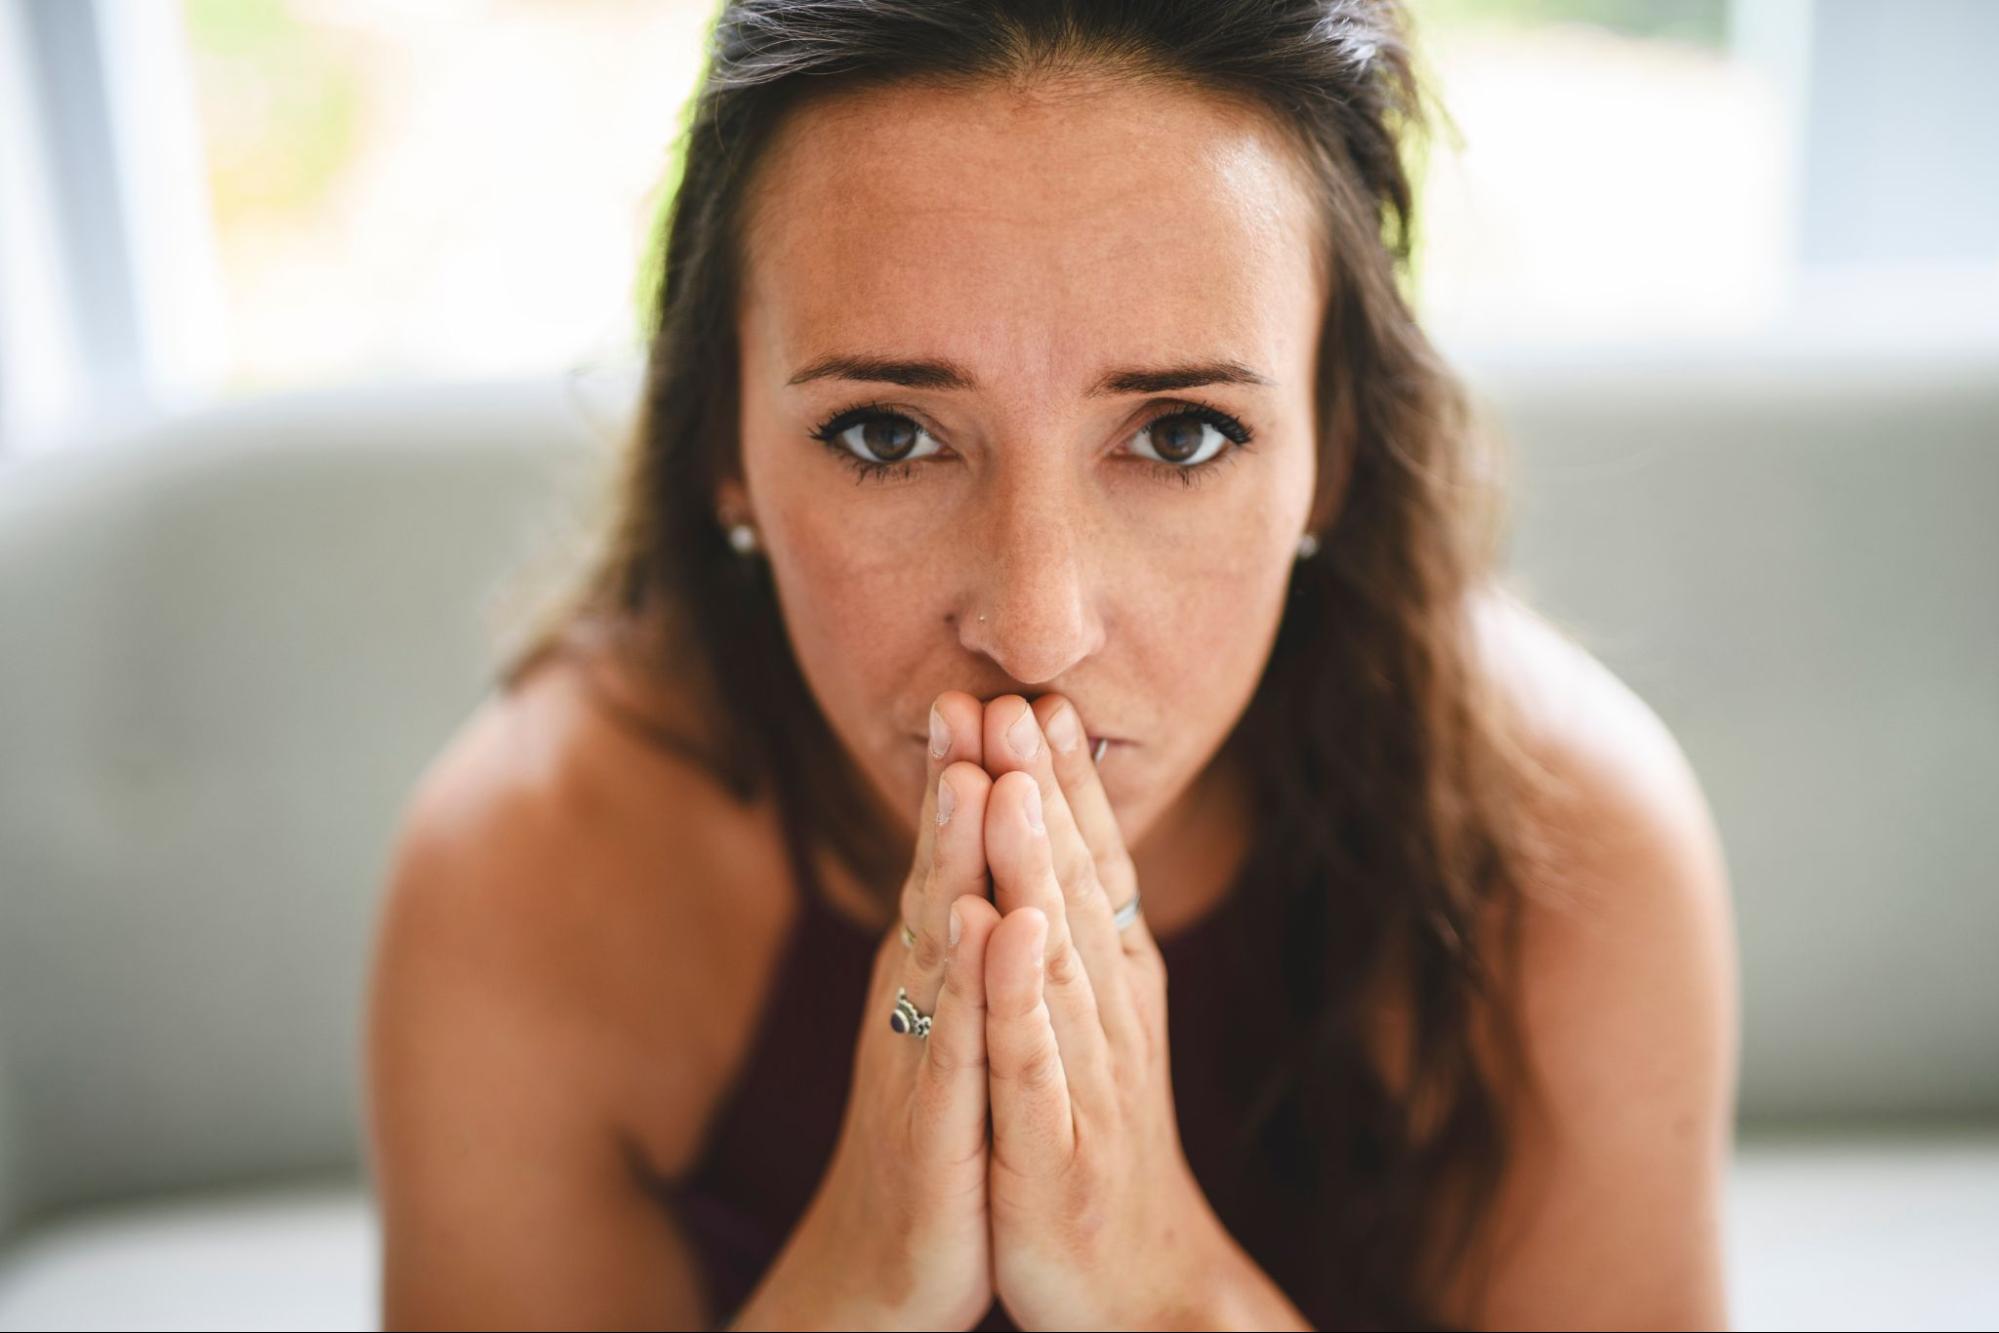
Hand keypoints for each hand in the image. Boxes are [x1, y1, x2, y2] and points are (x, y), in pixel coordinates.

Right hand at [733, 691, 1004, 1330]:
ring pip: (937, 944)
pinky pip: (955, 1041)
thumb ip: (954, 945)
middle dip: (954, 786)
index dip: (969, 778)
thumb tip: (966, 866)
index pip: (950, 861)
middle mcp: (914, 1001)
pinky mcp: (936, 1124)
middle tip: (966, 694)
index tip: (987, 690)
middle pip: (934, 879)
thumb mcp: (948, 1026)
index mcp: (928, 974)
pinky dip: (969, 980)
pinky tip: (981, 924)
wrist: (886, 1268)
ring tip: (969, 779)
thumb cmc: (933, 1137)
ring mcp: (919, 1058)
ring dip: (951, 859)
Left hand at [975, 693, 1246, 1330]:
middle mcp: (1106, 1020)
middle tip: (1020, 696)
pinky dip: (1020, 988)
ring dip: (1036, 863)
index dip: (1063, 786)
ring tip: (1013, 780)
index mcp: (1108, 990)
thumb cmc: (1090, 1151)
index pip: (1089, 868)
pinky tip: (1007, 926)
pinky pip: (1032, 1056)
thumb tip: (1059, 863)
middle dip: (1046, 791)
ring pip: (1056, 954)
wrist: (1129, 1290)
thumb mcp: (1080, 1038)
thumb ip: (1076, 950)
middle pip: (1077, 888)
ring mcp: (1082, 1080)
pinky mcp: (1051, 1146)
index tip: (1035, 698)